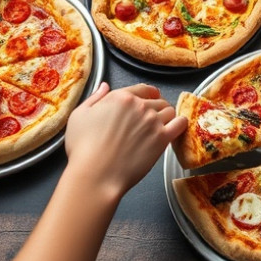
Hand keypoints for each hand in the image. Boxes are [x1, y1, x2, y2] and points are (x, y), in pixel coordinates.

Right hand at [64, 83, 186, 197]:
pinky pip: (180, 124)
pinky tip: (176, 128)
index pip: (143, 89)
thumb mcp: (79, 115)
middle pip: (157, 101)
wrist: (96, 173)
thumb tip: (105, 86)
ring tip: (163, 125)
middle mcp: (140, 106)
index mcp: (121, 97)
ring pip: (169, 111)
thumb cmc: (83, 148)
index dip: (148, 94)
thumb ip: (94, 98)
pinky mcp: (162, 138)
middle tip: (153, 118)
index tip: (151, 98)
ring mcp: (153, 122)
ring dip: (167, 116)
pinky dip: (180, 124)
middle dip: (156, 107)